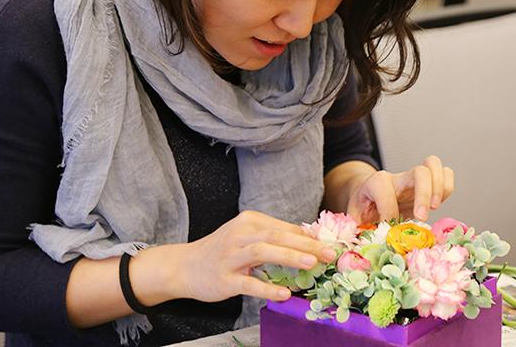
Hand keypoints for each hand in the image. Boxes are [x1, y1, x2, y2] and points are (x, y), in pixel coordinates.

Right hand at [161, 211, 336, 302]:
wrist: (184, 266)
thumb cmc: (223, 251)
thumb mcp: (247, 236)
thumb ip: (274, 236)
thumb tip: (311, 240)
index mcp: (250, 221)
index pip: (284, 227)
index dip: (309, 236)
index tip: (331, 244)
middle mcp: (240, 234)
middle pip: (277, 236)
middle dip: (306, 244)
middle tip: (329, 253)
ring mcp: (231, 256)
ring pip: (264, 252)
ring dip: (290, 256)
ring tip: (312, 264)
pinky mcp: (224, 278)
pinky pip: (248, 284)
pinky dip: (267, 288)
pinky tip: (284, 294)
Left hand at [345, 155, 453, 223]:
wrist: (368, 196)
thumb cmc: (363, 208)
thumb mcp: (354, 217)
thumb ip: (356, 228)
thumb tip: (362, 241)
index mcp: (376, 183)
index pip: (385, 189)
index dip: (388, 211)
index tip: (388, 227)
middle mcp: (398, 178)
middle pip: (420, 172)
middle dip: (424, 195)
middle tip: (422, 217)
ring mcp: (414, 179)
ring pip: (434, 166)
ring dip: (439, 188)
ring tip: (433, 208)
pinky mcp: (427, 184)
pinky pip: (446, 175)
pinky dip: (446, 189)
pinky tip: (436, 205)